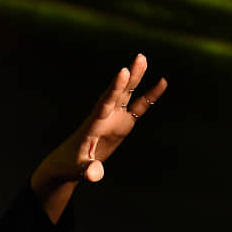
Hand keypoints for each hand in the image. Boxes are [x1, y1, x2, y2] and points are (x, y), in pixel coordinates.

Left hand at [32, 53, 167, 188]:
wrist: (70, 163)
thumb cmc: (72, 165)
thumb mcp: (79, 170)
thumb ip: (88, 170)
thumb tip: (95, 174)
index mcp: (93, 124)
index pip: (105, 103)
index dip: (114, 88)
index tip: (122, 71)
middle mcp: (104, 116)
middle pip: (116, 92)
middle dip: (127, 77)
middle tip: (139, 57)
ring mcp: (113, 118)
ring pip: (126, 94)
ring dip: (135, 78)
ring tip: (142, 58)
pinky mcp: (122, 123)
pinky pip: (139, 107)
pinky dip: (150, 96)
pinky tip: (161, 83)